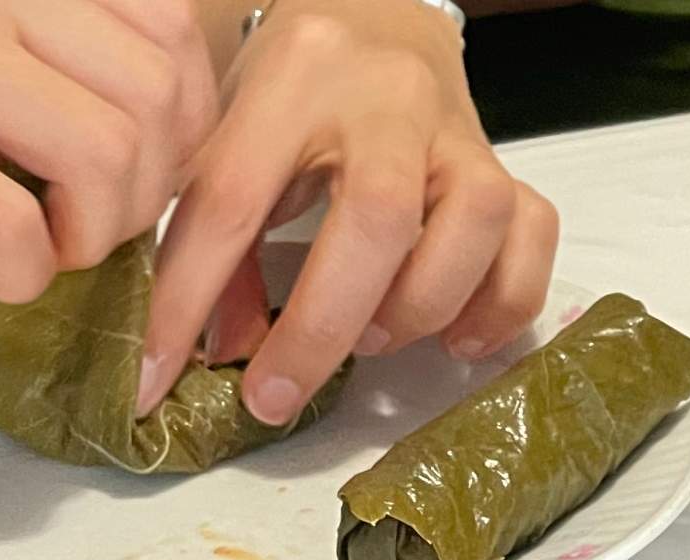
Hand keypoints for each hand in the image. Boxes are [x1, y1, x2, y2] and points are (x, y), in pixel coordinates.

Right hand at [0, 0, 217, 302]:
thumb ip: (0, 43)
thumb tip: (101, 124)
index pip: (166, 19)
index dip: (184, 108)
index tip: (142, 162)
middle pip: (158, 93)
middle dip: (154, 183)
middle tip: (92, 224)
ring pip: (108, 155)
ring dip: (97, 230)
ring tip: (45, 248)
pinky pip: (13, 225)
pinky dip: (25, 271)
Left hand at [140, 0, 558, 424]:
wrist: (378, 17)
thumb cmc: (292, 90)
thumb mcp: (228, 135)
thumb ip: (217, 239)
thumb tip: (220, 353)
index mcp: (292, 77)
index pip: (233, 198)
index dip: (187, 300)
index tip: (156, 378)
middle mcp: (388, 97)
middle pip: (377, 218)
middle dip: (320, 328)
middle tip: (276, 393)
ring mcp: (457, 129)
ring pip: (476, 221)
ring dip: (420, 307)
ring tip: (372, 341)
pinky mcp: (503, 161)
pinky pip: (533, 234)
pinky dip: (502, 302)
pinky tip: (456, 337)